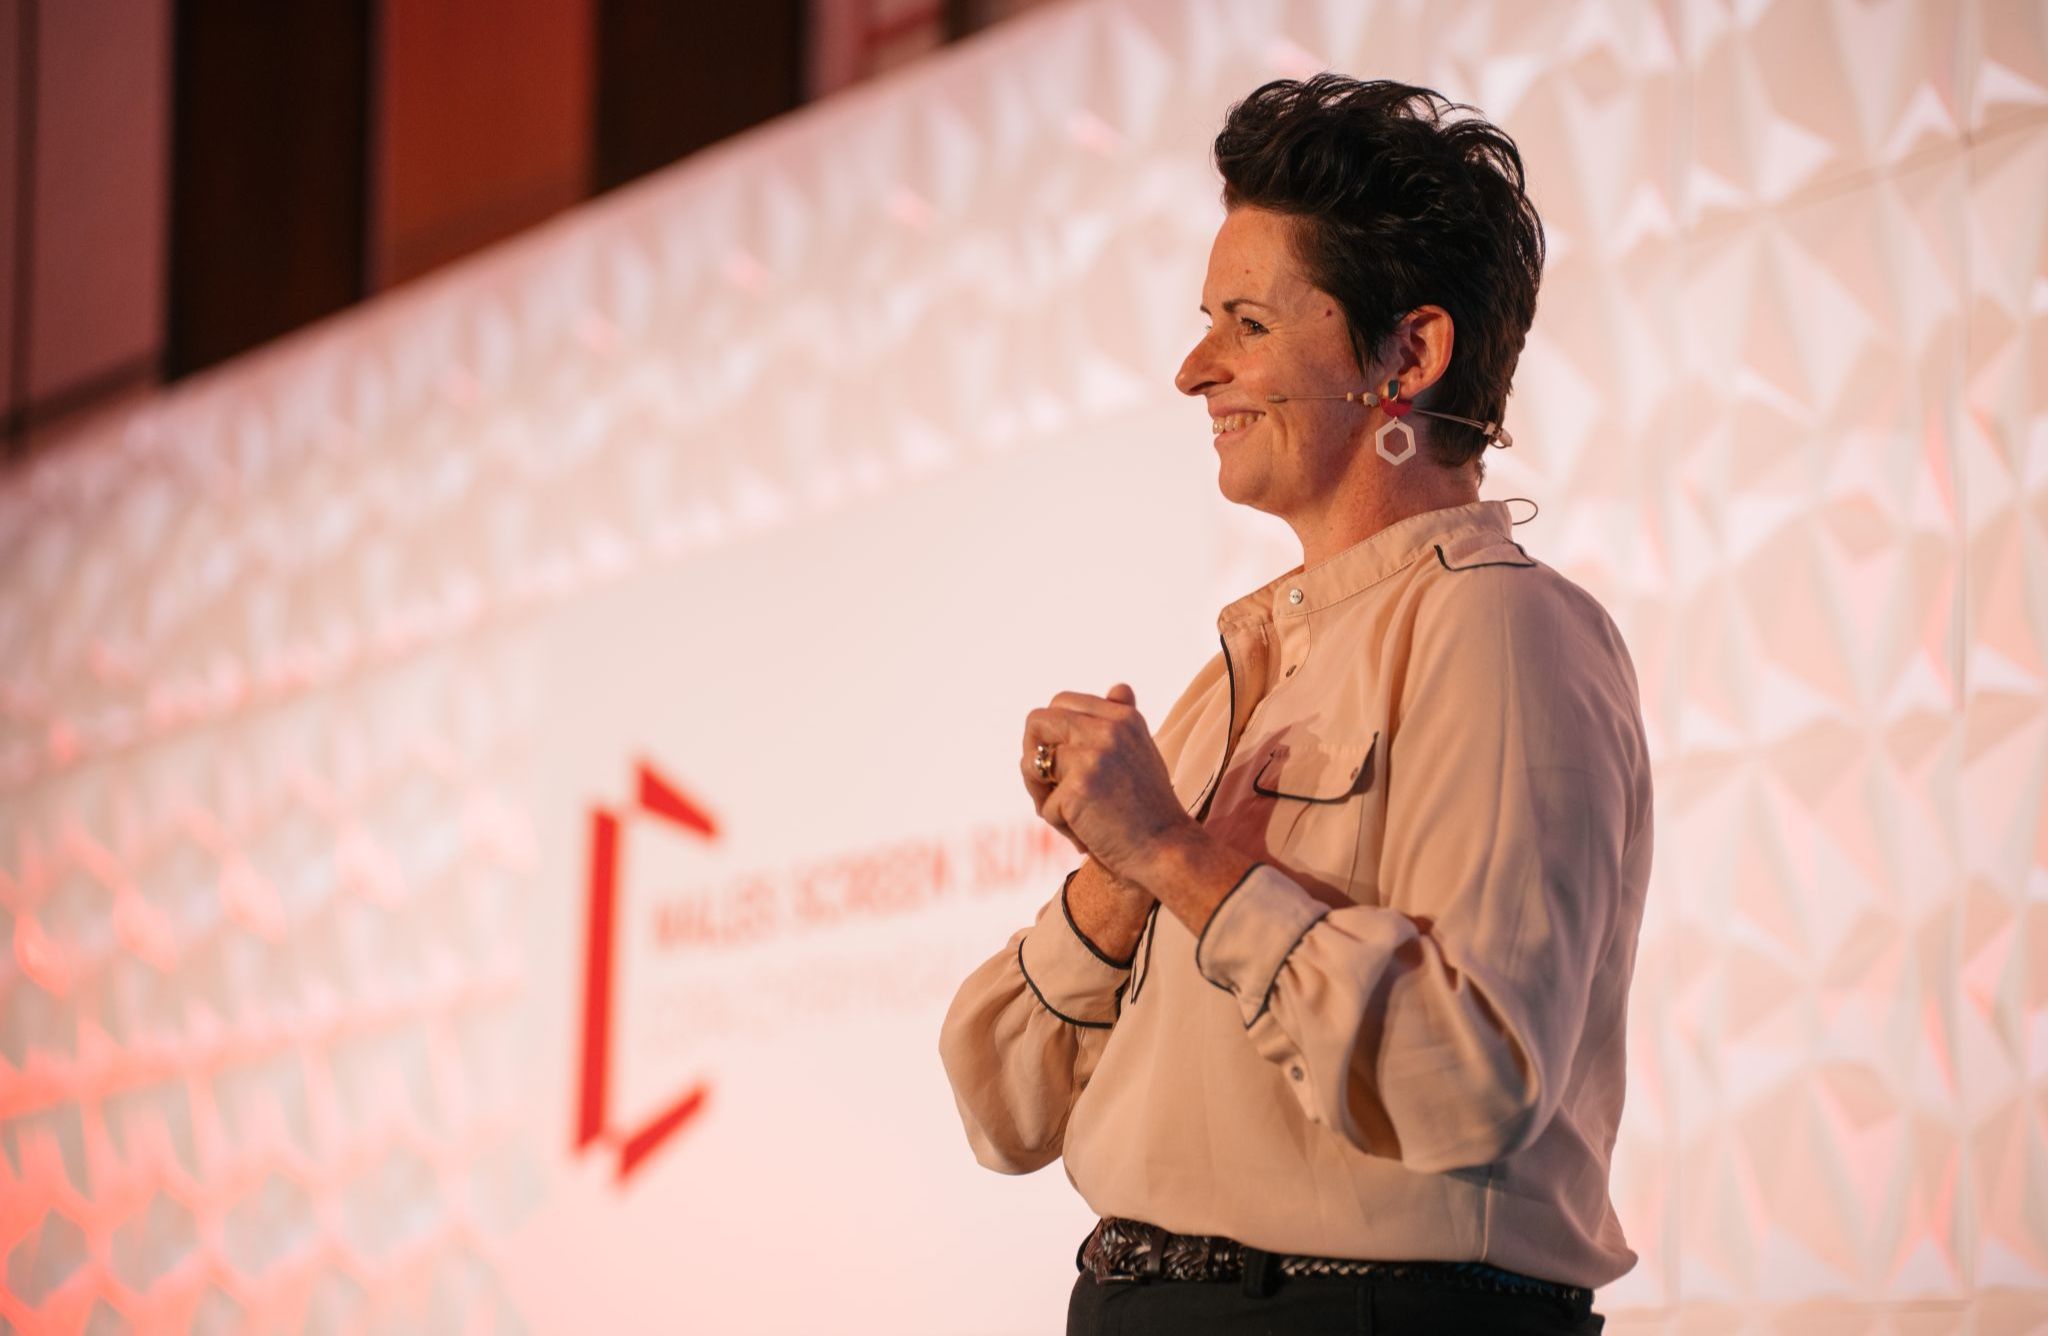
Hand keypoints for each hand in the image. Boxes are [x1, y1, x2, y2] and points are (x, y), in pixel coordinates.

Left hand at [1019, 684, 1197, 883]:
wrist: (1167, 851)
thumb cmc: (1149, 809)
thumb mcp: (1140, 753)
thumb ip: (1122, 720)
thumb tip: (1119, 687)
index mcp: (1121, 717)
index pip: (1061, 702)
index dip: (1051, 734)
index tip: (1062, 762)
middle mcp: (1107, 728)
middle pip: (1036, 722)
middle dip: (1032, 756)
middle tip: (1048, 787)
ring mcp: (1092, 756)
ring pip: (1032, 764)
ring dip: (1042, 795)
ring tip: (1073, 816)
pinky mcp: (1078, 787)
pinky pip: (1045, 806)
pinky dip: (1060, 826)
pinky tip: (1088, 834)